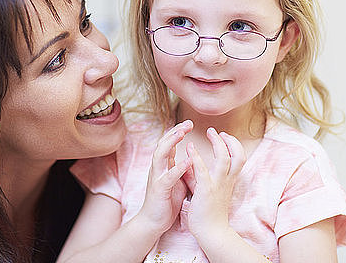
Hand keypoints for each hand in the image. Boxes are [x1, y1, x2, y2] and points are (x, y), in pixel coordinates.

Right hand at [137, 120, 192, 234]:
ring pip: (160, 155)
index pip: (169, 143)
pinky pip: (168, 176)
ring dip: (171, 143)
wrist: (153, 222)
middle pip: (163, 143)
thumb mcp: (176, 180)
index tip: (189, 123)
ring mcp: (157, 178)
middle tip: (188, 123)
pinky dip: (178, 168)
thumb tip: (191, 157)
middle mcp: (158, 168)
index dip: (178, 131)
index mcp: (164, 165)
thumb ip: (181, 167)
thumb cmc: (167, 201)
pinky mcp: (160, 190)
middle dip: (175, 131)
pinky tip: (188, 161)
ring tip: (183, 133)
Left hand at [184, 128, 245, 241]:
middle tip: (218, 131)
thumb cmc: (208, 212)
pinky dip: (197, 157)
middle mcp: (227, 180)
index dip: (234, 145)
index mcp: (229, 180)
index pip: (239, 158)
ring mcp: (217, 185)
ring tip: (209, 133)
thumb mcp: (207, 188)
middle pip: (237, 155)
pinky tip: (190, 147)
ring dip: (217, 143)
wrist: (211, 232)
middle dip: (230, 140)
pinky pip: (203, 170)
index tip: (225, 136)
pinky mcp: (206, 190)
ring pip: (224, 158)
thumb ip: (200, 174)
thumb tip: (191, 161)